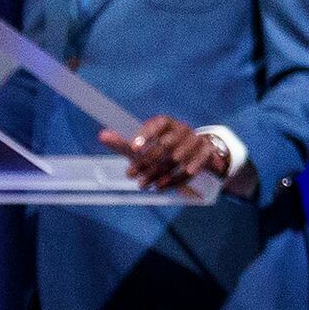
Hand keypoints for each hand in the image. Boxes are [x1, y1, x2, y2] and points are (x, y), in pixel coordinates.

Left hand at [101, 114, 233, 193]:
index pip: (158, 124)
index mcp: (167, 122)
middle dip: (147, 162)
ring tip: (144, 185)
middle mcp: (183, 129)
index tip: (133, 149)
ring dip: (159, 174)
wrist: (197, 154)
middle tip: (131, 176)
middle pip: (166, 145)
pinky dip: (175, 180)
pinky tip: (161, 187)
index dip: (146, 135)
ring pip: (177, 159)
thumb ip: (124, 143)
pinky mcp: (206, 154)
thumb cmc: (163, 148)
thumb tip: (102, 135)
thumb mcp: (144, 145)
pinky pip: (191, 169)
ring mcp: (197, 141)